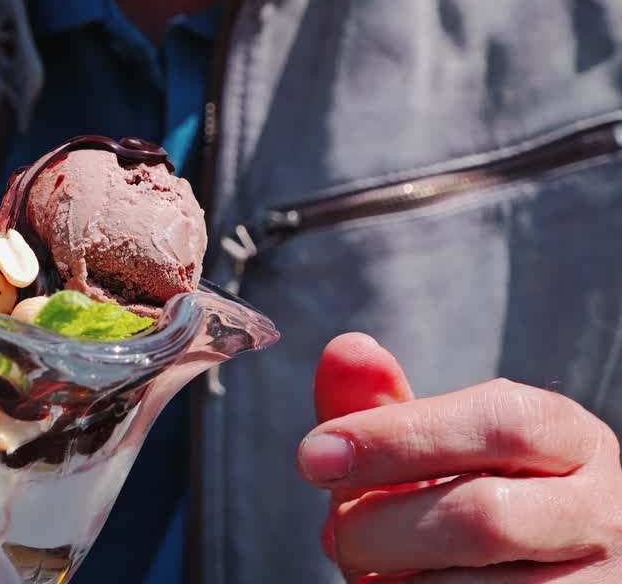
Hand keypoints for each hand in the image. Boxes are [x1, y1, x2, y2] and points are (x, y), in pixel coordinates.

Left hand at [298, 334, 621, 582]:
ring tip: (372, 568)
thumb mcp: (425, 453)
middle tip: (335, 535)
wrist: (517, 579)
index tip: (315, 455)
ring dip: (396, 579)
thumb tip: (346, 348)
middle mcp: (602, 511)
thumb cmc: (458, 504)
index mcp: (569, 438)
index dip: (396, 437)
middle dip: (381, 526)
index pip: (500, 422)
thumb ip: (381, 407)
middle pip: (484, 516)